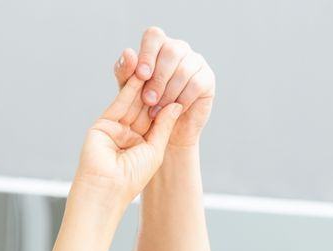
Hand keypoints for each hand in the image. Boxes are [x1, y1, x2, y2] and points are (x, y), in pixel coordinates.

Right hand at [74, 74, 184, 204]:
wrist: (106, 188)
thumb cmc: (132, 177)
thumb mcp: (155, 150)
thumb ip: (164, 126)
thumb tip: (176, 105)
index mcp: (143, 144)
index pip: (157, 119)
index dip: (167, 103)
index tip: (179, 85)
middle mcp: (129, 134)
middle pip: (145, 108)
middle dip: (155, 90)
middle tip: (166, 70)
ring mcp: (116, 128)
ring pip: (133, 103)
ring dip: (142, 85)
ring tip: (153, 66)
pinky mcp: (104, 123)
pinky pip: (120, 103)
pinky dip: (129, 89)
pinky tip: (139, 75)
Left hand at [113, 28, 214, 148]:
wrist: (165, 131)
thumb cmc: (145, 106)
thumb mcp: (129, 90)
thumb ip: (125, 71)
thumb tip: (128, 52)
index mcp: (158, 45)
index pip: (154, 36)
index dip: (147, 53)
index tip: (141, 76)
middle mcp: (178, 48)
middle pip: (171, 51)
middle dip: (158, 78)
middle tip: (148, 100)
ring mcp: (195, 61)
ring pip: (184, 69)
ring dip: (169, 92)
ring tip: (157, 111)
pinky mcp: (207, 78)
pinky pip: (196, 84)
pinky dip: (183, 99)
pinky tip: (174, 111)